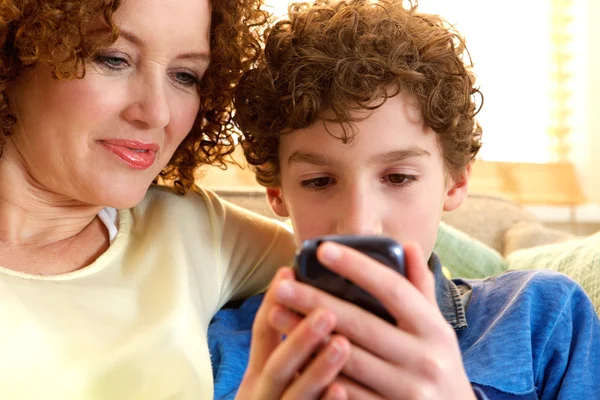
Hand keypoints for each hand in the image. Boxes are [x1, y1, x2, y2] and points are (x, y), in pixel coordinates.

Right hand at [236, 268, 351, 399]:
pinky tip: (343, 389)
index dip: (273, 303)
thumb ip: (291, 353)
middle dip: (300, 337)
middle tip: (327, 312)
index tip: (288, 271)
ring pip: (295, 395)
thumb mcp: (274, 380)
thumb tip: (317, 303)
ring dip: (318, 369)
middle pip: (276, 365)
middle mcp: (263, 394)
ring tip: (342, 344)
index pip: (262, 334)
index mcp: (258, 375)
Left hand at [269, 242, 476, 399]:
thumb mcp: (437, 329)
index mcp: (434, 329)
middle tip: (282, 285)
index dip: (358, 267)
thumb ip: (420, 289)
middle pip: (361, 323)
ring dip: (307, 337)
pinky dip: (317, 374)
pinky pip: (346, 393)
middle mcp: (424, 359)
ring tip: (277, 315)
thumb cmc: (438, 366)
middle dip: (316, 302)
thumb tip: (410, 246)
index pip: (393, 289)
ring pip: (346, 359)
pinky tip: (292, 356)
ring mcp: (407, 390)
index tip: (324, 249)